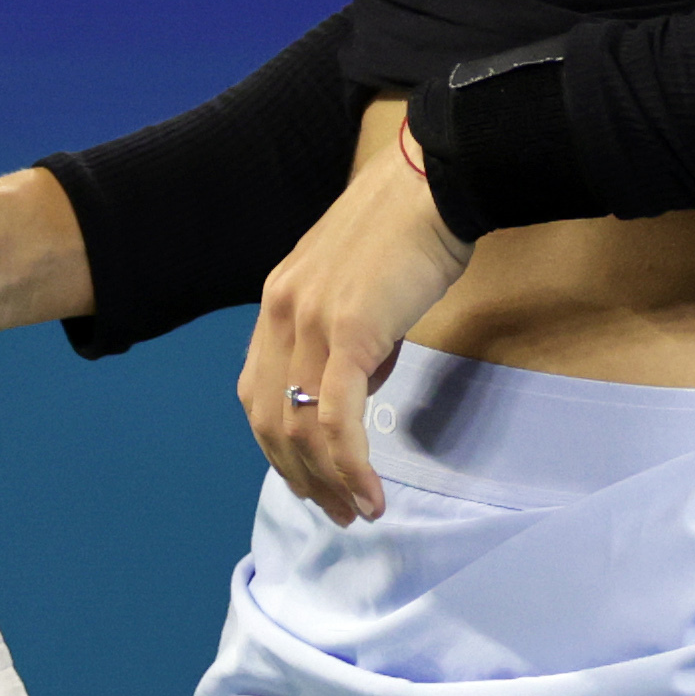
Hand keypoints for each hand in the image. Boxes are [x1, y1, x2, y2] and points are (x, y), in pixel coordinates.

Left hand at [238, 123, 473, 525]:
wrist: (435, 183)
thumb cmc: (409, 231)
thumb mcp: (359, 288)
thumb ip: (347, 335)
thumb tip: (360, 386)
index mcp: (278, 300)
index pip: (259, 392)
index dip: (279, 446)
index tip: (312, 480)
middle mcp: (281, 312)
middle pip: (269, 420)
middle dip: (300, 477)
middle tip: (335, 512)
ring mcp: (310, 321)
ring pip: (300, 427)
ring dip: (328, 482)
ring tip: (359, 511)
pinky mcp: (349, 331)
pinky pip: (336, 417)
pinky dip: (350, 465)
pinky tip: (372, 493)